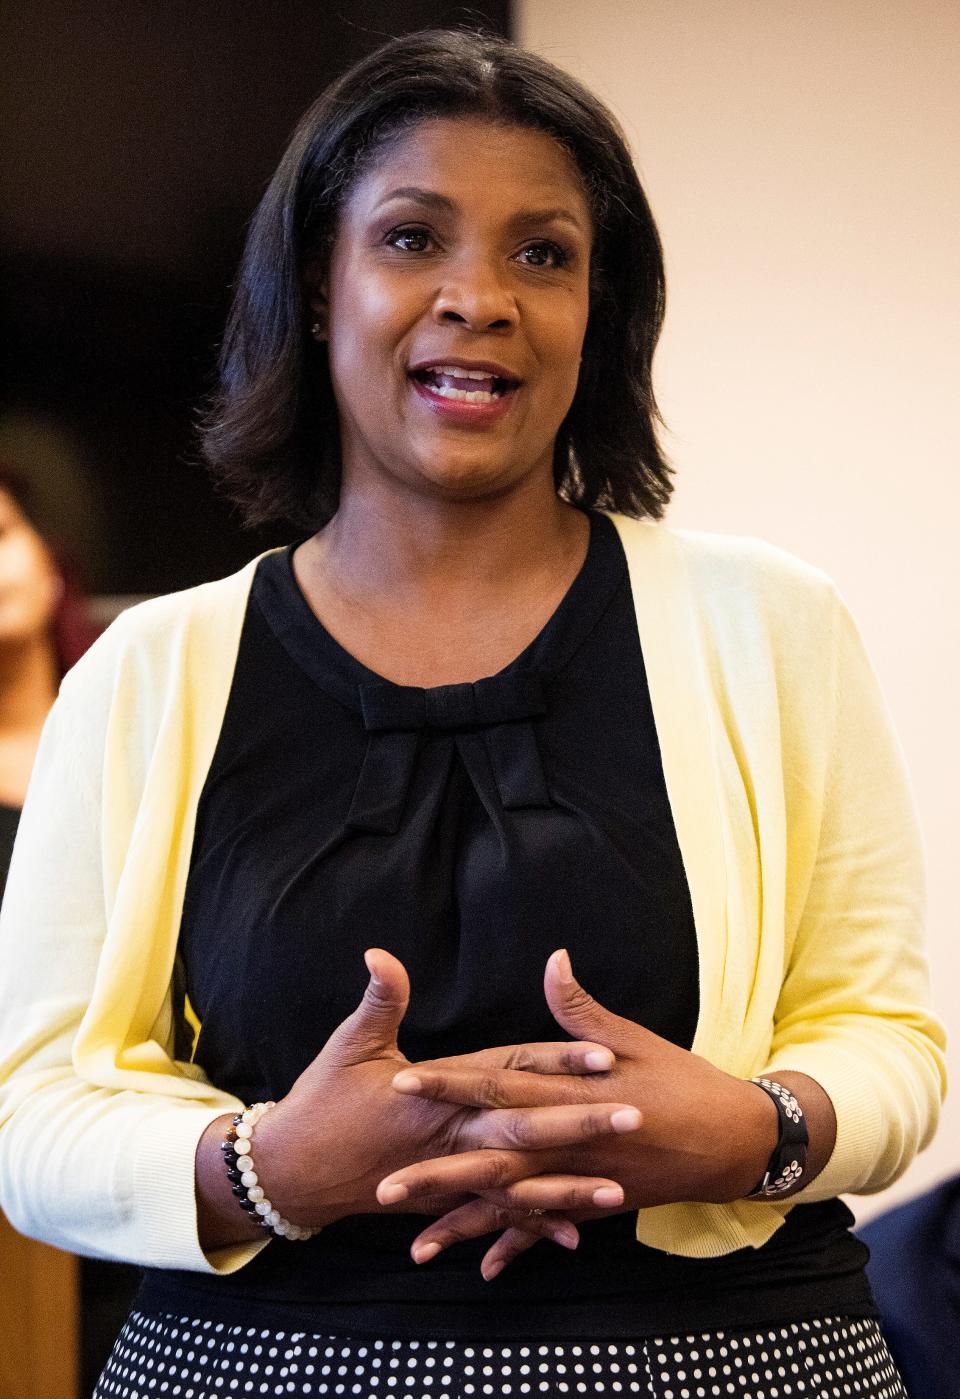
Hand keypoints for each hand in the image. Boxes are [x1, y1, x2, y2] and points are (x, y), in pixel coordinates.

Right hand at [217, 948, 640, 1240]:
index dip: (555, 1062)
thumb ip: (379, 1000)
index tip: (603, 1056)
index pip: (508, 1070)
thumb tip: (380, 953)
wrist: (292, 1172)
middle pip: (527, 1128)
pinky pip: (493, 1215)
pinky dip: (529, 1223)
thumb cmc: (322, 1101)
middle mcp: (449, 1135)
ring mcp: (448, 1173)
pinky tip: (571, 1236)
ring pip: (519, 1182)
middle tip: (636, 1116)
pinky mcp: (442, 1199)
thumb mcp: (349, 1045)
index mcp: (435, 1091)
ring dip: (568, 1186)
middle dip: (582, 1124)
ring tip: (619, 1192)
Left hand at [379, 949, 805, 1275]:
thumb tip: (553, 959)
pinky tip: (484, 1266)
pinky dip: (518, 1245)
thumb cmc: (684, 1082)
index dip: (451, 1086)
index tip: (404, 1083)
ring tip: (415, 1244)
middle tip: (385, 1189)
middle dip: (438, 1174)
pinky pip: (549, 1228)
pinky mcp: (595, 1204)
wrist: (735, 1142)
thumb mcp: (635, 1039)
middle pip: (492, 1159)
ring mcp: (581, 1182)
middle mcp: (570, 1145)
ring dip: (465, 1223)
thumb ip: (582, 1010)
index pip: (499, 1087)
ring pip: (513, 1206)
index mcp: (573, 1096)